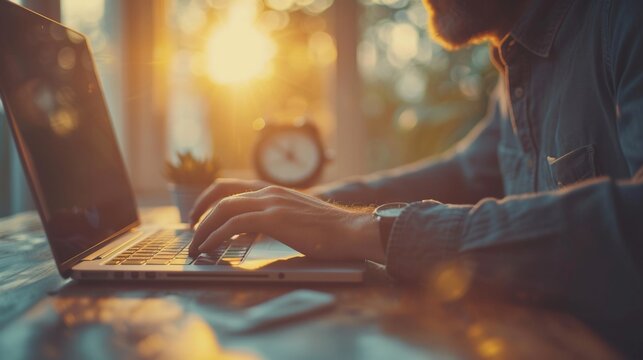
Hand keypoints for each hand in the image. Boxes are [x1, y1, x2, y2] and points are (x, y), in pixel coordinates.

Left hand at [188, 185, 384, 262]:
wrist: (349, 230)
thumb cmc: (328, 230)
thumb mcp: (295, 216)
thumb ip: (274, 216)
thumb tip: (253, 229)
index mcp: (272, 190)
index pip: (231, 185)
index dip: (209, 198)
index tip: (199, 215)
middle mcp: (268, 192)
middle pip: (221, 194)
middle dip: (199, 212)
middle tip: (191, 230)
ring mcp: (270, 203)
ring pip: (223, 210)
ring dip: (204, 229)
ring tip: (196, 246)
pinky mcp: (273, 219)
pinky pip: (233, 225)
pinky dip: (216, 236)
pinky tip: (210, 248)